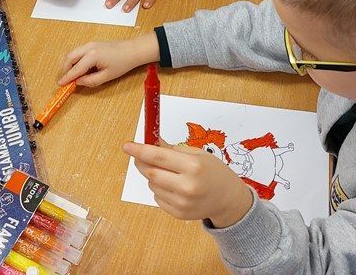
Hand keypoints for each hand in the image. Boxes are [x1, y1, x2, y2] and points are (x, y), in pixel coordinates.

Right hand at [58, 34, 157, 86]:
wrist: (132, 50)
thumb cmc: (122, 63)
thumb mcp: (107, 76)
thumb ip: (91, 81)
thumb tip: (78, 82)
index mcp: (92, 56)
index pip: (75, 69)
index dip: (67, 77)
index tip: (60, 84)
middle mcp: (88, 47)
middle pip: (69, 57)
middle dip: (65, 69)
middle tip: (65, 80)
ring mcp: (89, 44)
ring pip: (73, 53)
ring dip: (69, 64)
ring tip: (71, 75)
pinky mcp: (92, 44)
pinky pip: (78, 51)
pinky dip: (75, 59)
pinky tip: (79, 68)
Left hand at [123, 141, 253, 228]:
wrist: (228, 199)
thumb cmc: (213, 172)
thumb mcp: (197, 154)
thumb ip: (171, 149)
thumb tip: (150, 141)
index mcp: (193, 167)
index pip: (158, 157)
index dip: (140, 150)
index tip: (127, 146)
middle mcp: (187, 186)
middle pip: (151, 172)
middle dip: (141, 162)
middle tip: (140, 156)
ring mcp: (182, 203)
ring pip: (152, 185)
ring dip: (153, 176)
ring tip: (170, 174)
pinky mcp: (179, 214)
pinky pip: (157, 198)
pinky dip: (160, 189)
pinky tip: (175, 187)